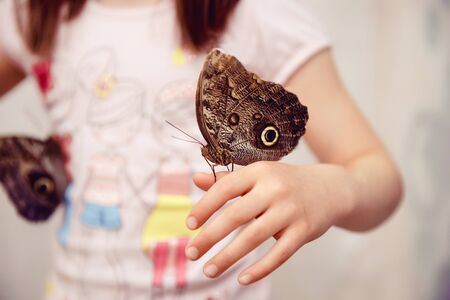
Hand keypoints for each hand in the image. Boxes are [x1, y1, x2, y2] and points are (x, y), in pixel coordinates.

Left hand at [184, 161, 356, 284]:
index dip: (204, 207)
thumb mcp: (259, 175)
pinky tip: (242, 279)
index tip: (189, 224)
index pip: (225, 188)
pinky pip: (279, 254)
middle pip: (235, 216)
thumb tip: (195, 180)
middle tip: (190, 253)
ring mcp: (291, 210)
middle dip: (209, 237)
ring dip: (228, 257)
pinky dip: (260, 269)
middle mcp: (275, 189)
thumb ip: (228, 179)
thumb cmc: (286, 183)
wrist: (331, 188)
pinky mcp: (304, 231)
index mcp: (259, 172)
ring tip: (208, 270)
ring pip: (253, 237)